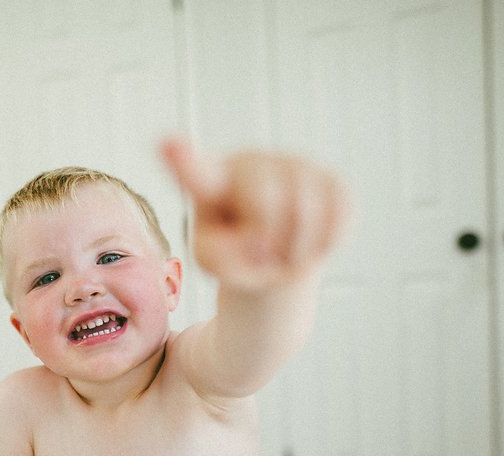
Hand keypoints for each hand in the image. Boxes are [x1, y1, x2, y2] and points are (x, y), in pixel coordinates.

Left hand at [160, 138, 349, 290]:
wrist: (279, 255)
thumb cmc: (237, 251)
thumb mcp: (214, 263)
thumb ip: (221, 258)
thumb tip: (258, 240)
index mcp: (212, 180)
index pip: (196, 171)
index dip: (183, 159)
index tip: (166, 144)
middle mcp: (253, 163)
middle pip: (265, 204)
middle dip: (265, 241)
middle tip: (259, 255)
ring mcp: (297, 166)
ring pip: (306, 214)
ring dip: (294, 250)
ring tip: (282, 251)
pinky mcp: (333, 181)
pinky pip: (338, 219)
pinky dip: (324, 245)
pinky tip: (309, 241)